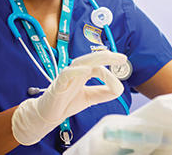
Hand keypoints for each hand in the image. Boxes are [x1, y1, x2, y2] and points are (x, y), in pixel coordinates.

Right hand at [11, 50, 126, 144]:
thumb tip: (120, 89)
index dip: (111, 70)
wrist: (49, 115)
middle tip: (122, 58)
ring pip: (80, 62)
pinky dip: (75, 71)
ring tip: (107, 57)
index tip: (122, 75)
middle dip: (106, 56)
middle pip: (91, 59)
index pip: (99, 66)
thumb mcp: (91, 98)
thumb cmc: (68, 102)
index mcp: (83, 73)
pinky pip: (66, 75)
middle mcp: (76, 71)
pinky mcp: (58, 84)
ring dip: (94, 59)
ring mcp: (66, 76)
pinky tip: (86, 70)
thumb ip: (104, 93)